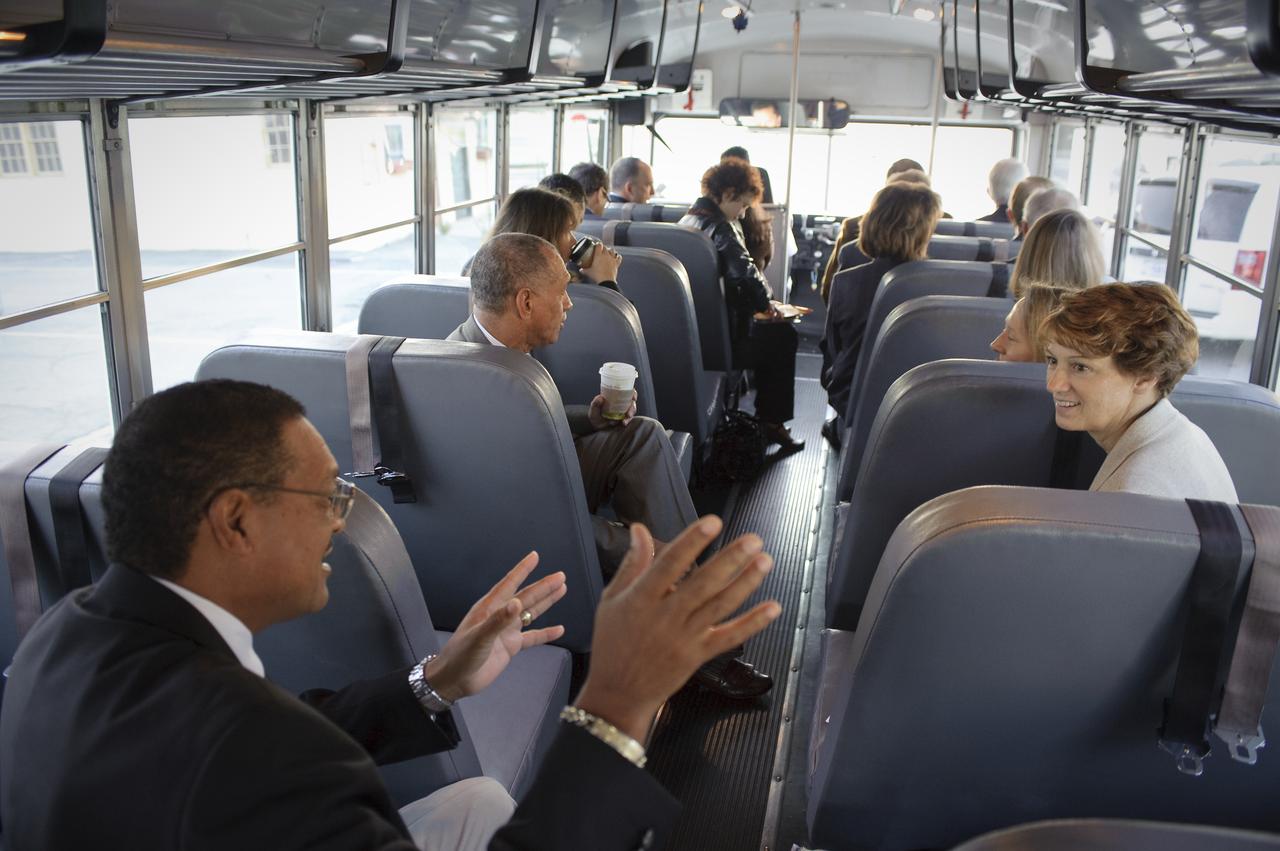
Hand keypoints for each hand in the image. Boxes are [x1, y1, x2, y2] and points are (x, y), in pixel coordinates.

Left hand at [424, 552, 566, 702]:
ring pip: (531, 613)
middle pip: (526, 597)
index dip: (522, 570)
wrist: (455, 681)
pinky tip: (559, 629)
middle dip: (543, 586)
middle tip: (560, 576)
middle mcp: (499, 616)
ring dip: (546, 602)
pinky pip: (532, 637)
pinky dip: (546, 633)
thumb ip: (498, 621)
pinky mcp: (510, 647)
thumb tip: (518, 603)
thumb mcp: (479, 637)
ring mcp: (506, 631)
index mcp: (488, 608)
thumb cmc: (460, 656)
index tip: (534, 557)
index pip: (508, 584)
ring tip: (561, 590)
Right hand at [573, 518, 780, 741]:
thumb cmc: (613, 643)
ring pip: (719, 607)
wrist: (617, 693)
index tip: (713, 523)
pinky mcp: (698, 656)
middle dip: (730, 560)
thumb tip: (639, 529)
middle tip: (753, 540)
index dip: (692, 542)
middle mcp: (665, 617)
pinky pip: (729, 638)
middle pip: (703, 584)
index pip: (669, 564)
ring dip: (745, 584)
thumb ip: (632, 563)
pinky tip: (772, 608)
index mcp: (641, 599)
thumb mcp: (612, 599)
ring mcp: (684, 638)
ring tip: (765, 562)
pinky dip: (752, 623)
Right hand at [579, 244, 621, 284]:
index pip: (599, 245)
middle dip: (603, 247)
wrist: (606, 281)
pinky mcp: (616, 263)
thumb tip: (580, 270)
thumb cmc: (597, 276)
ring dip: (610, 250)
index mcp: (598, 255)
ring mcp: (612, 259)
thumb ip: (584, 270)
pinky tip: (616, 257)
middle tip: (601, 250)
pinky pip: (619, 257)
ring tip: (608, 252)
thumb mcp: (588, 272)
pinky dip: (617, 256)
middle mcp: (606, 255)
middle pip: (605, 247)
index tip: (596, 245)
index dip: (598, 244)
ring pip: (612, 250)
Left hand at [587, 390, 636, 429]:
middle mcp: (621, 403)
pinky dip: (627, 421)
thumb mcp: (593, 409)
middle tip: (628, 414)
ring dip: (630, 416)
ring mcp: (623, 411)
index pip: (627, 392)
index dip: (633, 393)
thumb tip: (600, 397)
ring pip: (632, 411)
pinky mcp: (623, 419)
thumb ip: (595, 403)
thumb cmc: (595, 415)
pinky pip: (628, 419)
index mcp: (616, 396)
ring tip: (624, 421)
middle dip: (632, 408)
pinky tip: (623, 423)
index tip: (633, 397)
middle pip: (632, 402)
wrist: (595, 426)